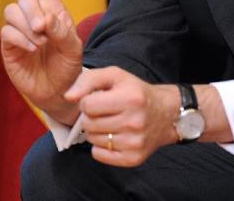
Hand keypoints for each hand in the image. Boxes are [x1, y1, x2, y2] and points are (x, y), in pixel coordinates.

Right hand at [0, 0, 83, 122]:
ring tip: (40, 44)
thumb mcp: (74, 47)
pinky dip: (20, 38)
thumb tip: (42, 20)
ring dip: (27, 27)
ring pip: (12, 11)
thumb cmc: (69, 67)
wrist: (59, 91)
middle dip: (34, 12)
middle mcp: (33, 15)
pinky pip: (8, 31)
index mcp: (52, 9)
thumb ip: (61, 30)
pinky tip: (31, 49)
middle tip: (45, 32)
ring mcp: (19, 29)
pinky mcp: (9, 45)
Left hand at [64, 67, 179, 166]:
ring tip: (109, 123)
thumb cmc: (135, 92)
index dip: (87, 101)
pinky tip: (112, 136)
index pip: (87, 105)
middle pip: (88, 124)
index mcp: (130, 99)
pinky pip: (99, 155)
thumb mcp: (114, 75)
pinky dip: (100, 147)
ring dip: (95, 131)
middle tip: (103, 112)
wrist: (165, 114)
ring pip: (92, 140)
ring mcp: (135, 143)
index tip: (97, 99)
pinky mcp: (133, 158)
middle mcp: (134, 122)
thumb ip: (87, 80)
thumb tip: (67, 96)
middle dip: (90, 116)